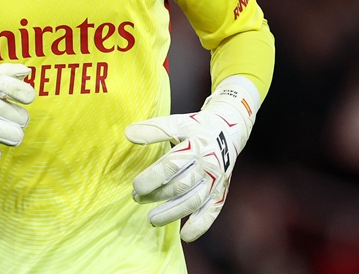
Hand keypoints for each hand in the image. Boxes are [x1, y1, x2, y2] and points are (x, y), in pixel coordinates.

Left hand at [125, 77, 257, 240]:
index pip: (171, 165)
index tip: (136, 186)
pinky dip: (200, 225)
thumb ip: (154, 129)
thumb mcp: (178, 122)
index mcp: (196, 146)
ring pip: (194, 201)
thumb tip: (128, 134)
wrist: (231, 130)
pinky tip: (185, 236)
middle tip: (136, 198)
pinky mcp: (221, 192)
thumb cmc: (198, 127)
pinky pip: (212, 211)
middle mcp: (207, 165)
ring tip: (151, 219)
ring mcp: (215, 181)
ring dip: (172, 213)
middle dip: (156, 195)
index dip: (152, 177)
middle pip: (180, 186)